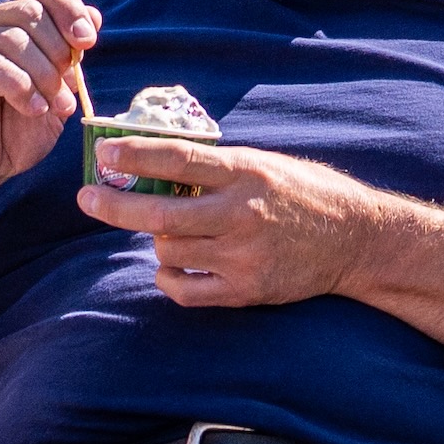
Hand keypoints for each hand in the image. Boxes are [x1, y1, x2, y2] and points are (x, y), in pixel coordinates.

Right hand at [0, 0, 98, 205]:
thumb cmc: (14, 131)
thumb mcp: (56, 92)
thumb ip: (71, 56)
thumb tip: (93, 17)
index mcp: (12, 22)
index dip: (69, 9)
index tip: (87, 42)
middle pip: (32, 11)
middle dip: (59, 52)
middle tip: (65, 93)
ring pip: (14, 39)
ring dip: (43, 76)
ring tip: (51, 108)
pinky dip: (20, 87)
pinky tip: (32, 109)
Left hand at [76, 137, 401, 308]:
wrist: (355, 240)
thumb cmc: (303, 193)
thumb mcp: (263, 164)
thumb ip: (215, 168)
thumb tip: (152, 162)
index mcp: (246, 172)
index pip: (178, 158)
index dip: (135, 154)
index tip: (104, 152)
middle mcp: (242, 214)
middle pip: (159, 213)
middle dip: (114, 205)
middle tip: (88, 198)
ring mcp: (243, 256)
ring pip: (168, 251)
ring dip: (156, 240)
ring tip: (169, 231)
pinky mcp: (245, 291)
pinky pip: (184, 290)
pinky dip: (168, 277)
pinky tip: (174, 265)